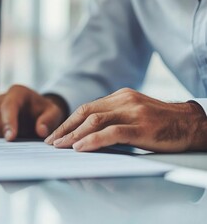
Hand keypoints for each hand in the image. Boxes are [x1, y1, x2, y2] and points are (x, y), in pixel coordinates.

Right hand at [0, 85, 66, 140]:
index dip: (8, 122)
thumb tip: (41, 131)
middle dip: (1, 132)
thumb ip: (49, 120)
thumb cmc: (42, 113)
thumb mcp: (53, 114)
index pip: (8, 106)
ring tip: (10, 137)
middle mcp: (0, 96)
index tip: (10, 138)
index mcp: (17, 92)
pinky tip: (1, 137)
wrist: (33, 113)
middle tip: (14, 142)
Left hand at [45, 88, 206, 151]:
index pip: (86, 107)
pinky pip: (111, 133)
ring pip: (94, 121)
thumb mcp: (134, 113)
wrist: (192, 124)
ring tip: (60, 146)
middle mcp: (124, 100)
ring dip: (73, 134)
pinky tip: (80, 147)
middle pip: (85, 112)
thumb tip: (87, 132)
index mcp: (120, 96)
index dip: (68, 121)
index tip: (55, 134)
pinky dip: (92, 140)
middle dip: (65, 128)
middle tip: (51, 142)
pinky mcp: (141, 127)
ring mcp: (133, 112)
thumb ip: (113, 117)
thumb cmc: (161, 122)